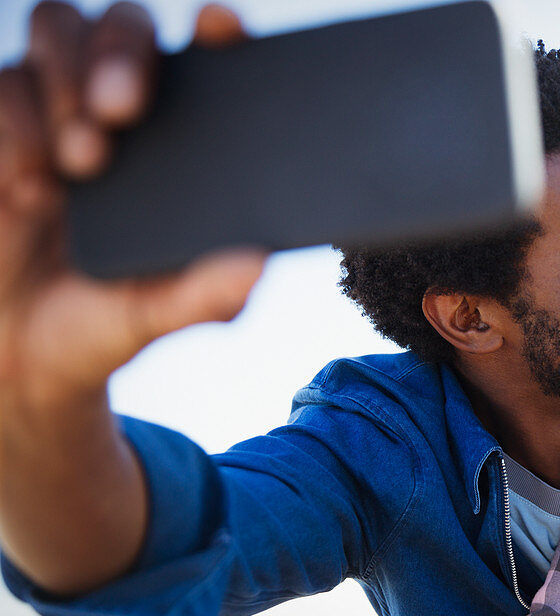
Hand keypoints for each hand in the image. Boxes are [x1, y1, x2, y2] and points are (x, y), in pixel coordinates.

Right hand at [0, 2, 264, 407]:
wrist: (15, 358)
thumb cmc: (99, 324)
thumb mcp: (154, 315)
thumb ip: (204, 293)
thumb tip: (256, 264)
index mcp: (173, 143)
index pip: (201, 62)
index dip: (216, 31)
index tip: (221, 28)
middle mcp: (110, 112)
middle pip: (121, 24)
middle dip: (122, 52)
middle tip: (122, 111)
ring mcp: (46, 110)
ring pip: (55, 30)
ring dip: (65, 86)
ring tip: (80, 164)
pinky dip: (13, 126)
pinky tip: (26, 186)